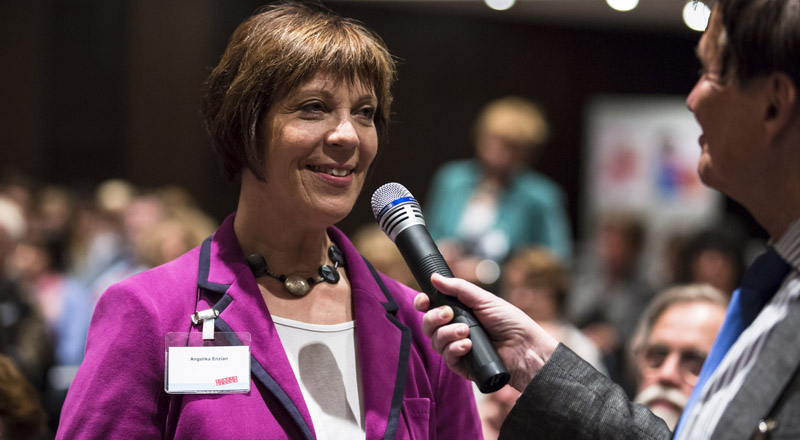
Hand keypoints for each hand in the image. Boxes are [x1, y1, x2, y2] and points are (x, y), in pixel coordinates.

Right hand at [414, 273, 558, 390]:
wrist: (526, 348)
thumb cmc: (510, 322)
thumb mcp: (484, 300)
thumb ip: (458, 288)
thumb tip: (434, 278)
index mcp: (458, 312)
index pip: (431, 308)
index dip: (423, 304)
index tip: (424, 301)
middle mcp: (454, 330)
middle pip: (428, 325)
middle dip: (434, 318)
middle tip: (449, 314)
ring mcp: (457, 348)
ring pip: (435, 341)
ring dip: (448, 333)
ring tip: (466, 331)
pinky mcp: (462, 365)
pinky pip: (447, 357)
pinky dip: (455, 349)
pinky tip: (468, 345)